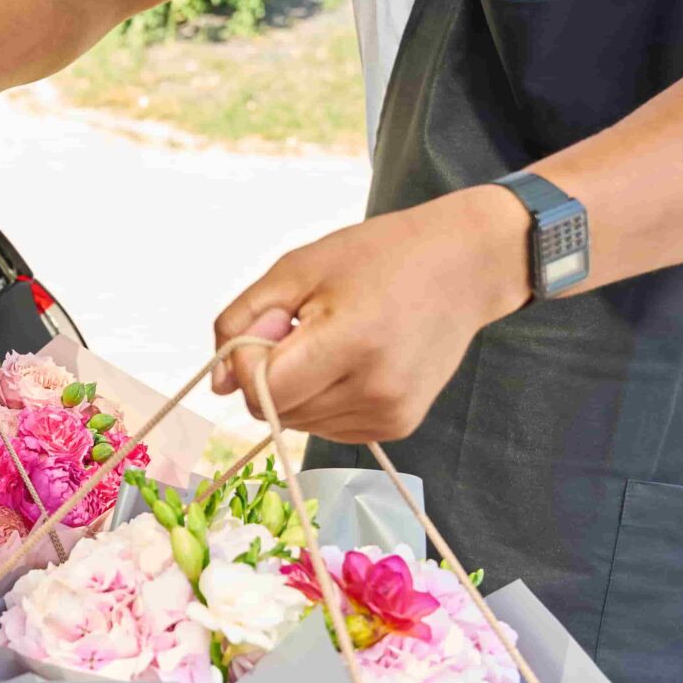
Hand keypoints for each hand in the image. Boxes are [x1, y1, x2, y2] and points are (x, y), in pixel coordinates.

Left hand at [209, 187, 531, 439]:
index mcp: (352, 342)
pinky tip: (352, 360)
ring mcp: (391, 414)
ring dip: (296, 388)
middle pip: (276, 410)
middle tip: (306, 324)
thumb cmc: (377, 257)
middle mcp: (376, 389)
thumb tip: (219, 383)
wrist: (464, 267)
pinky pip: (328, 425)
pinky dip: (323, 398)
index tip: (273, 322)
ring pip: (298, 422)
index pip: (262, 390)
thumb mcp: (298, 268)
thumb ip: (244, 320)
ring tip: (335, 339)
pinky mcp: (398, 426)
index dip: (247, 360)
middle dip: (271, 372)